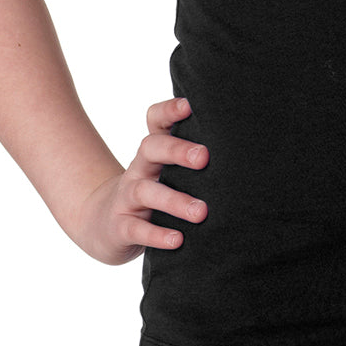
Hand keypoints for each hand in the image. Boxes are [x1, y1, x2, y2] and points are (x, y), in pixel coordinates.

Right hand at [73, 96, 208, 265]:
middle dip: (177, 150)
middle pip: (151, 148)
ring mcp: (126, 198)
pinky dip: (157, 235)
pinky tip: (177, 240)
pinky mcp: (119, 227)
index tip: (189, 105)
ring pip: (146, 191)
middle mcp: (139, 169)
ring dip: (175, 201)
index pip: (156, 122)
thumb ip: (193, 159)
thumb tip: (242, 150)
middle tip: (204, 157)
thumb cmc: (151, 194)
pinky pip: (136, 229)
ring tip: (201, 212)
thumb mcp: (165, 171)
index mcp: (153, 153)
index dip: (169, 110)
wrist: (103, 225)